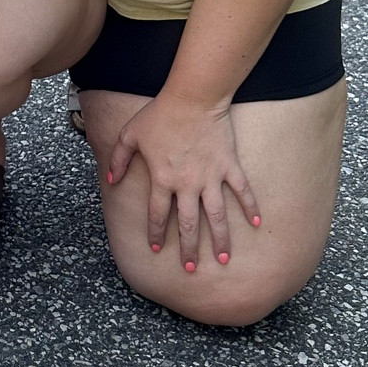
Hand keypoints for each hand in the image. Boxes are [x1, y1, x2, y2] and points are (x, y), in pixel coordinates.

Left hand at [106, 91, 261, 271]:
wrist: (192, 98)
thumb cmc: (159, 115)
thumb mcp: (130, 135)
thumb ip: (118, 159)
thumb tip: (110, 180)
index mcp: (162, 179)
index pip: (158, 215)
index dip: (156, 234)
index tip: (157, 250)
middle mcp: (187, 184)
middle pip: (189, 224)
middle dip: (189, 248)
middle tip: (191, 268)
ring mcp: (210, 177)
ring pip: (217, 215)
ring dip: (221, 239)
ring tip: (224, 258)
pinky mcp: (229, 166)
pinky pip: (242, 190)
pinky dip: (251, 206)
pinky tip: (257, 223)